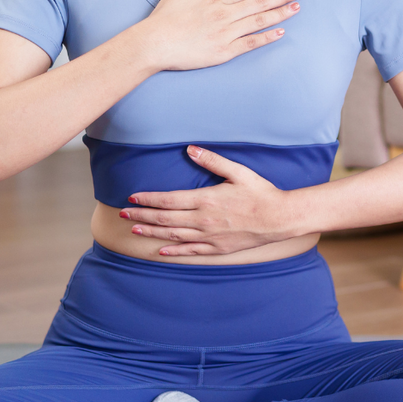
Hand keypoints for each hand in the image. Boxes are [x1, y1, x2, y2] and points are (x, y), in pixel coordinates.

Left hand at [120, 146, 307, 255]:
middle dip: (142, 216)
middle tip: (123, 214)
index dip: (148, 199)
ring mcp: (209, 237)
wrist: (279, 218)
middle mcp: (203, 220)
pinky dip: (173, 251)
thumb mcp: (238, 172)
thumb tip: (190, 149)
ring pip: (173, 235)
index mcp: (205, 200)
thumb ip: (212, 161)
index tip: (132, 198)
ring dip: (152, 232)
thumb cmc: (260, 193)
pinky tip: (160, 250)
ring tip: (134, 230)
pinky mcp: (217, 248)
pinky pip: (190, 251)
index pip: (168, 200)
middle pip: (165, 219)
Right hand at [134, 0, 303, 71]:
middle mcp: (224, 14)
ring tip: (297, 8)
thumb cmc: (164, 19)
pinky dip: (266, 37)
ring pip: (259, 21)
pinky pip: (250, 44)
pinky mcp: (224, 52)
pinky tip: (281, 32)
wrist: (153, 44)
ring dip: (280, 14)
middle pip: (260, 2)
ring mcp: (226, 33)